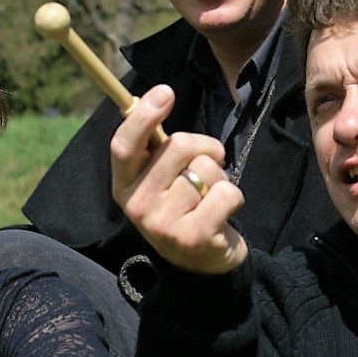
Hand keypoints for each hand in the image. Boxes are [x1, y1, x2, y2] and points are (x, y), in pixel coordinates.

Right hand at [110, 85, 247, 273]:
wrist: (201, 264)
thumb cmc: (183, 206)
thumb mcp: (160, 179)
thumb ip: (156, 146)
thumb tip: (151, 96)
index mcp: (123, 185)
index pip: (124, 145)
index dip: (143, 116)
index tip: (165, 91)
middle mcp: (137, 205)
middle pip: (179, 146)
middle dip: (206, 148)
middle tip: (207, 167)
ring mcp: (163, 224)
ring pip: (207, 168)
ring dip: (220, 177)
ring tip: (211, 198)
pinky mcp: (193, 237)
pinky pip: (227, 192)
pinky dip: (234, 198)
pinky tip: (222, 215)